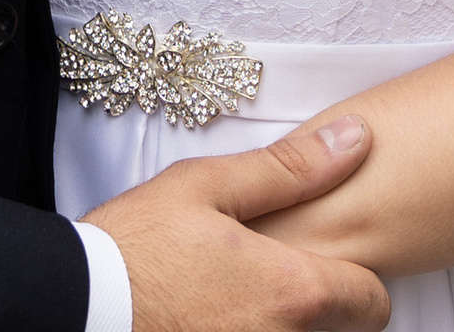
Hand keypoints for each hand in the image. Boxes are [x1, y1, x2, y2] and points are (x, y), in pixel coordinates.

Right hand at [87, 117, 391, 331]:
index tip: (322, 259)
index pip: (374, 302)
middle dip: (322, 307)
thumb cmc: (136, 247)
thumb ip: (291, 168)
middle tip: (273, 276)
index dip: (356, 276)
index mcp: (290, 293)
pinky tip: (219, 318)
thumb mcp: (208, 186)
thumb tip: (355, 140)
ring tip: (239, 299)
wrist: (79, 306)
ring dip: (285, 325)